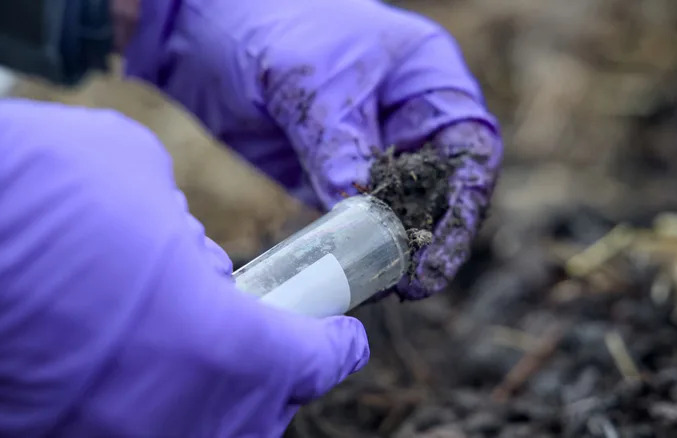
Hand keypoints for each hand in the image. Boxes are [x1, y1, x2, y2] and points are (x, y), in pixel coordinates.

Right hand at [0, 88, 367, 436]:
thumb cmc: (44, 187)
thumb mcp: (148, 186)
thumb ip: (189, 243)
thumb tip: (193, 264)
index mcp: (223, 344)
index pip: (312, 364)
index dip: (333, 346)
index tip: (339, 336)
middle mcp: (176, 414)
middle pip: (257, 418)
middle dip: (266, 380)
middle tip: (256, 342)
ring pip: (189, 436)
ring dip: (200, 400)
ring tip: (181, 353)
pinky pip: (116, 431)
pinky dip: (132, 406)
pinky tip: (114, 365)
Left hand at [124, 0, 502, 298]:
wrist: (208, 32)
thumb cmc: (273, 28)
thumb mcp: (315, 85)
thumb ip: (339, 146)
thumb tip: (356, 211)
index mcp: (425, 80)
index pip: (468, 149)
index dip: (462, 206)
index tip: (439, 252)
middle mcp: (407, 119)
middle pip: (439, 190)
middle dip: (430, 238)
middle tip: (413, 285)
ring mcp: (370, 150)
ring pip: (396, 212)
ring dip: (391, 250)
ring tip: (381, 289)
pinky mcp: (331, 175)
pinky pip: (350, 219)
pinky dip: (351, 248)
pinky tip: (346, 273)